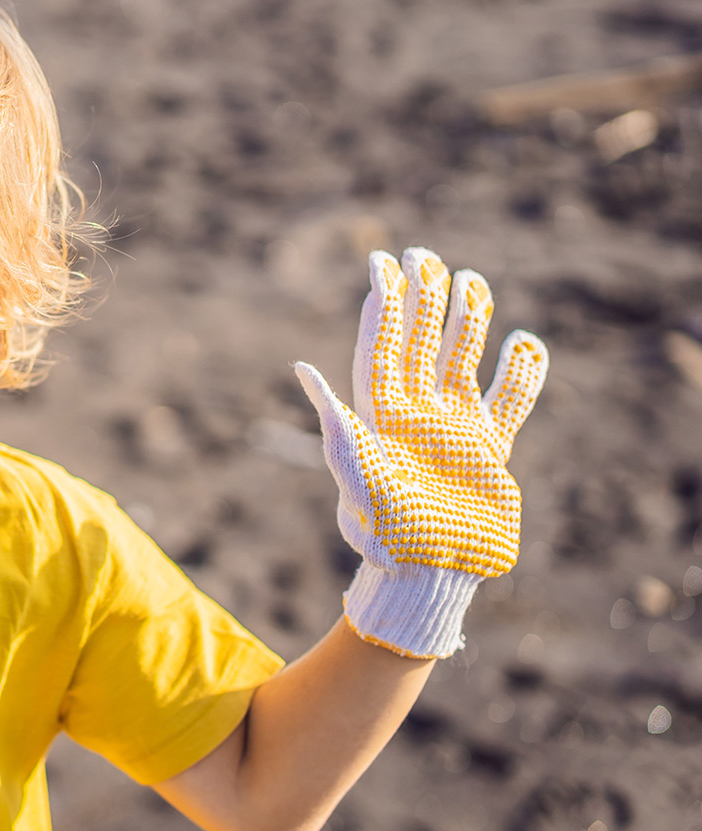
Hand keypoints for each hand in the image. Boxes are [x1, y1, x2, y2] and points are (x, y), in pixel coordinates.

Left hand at [293, 247, 547, 657]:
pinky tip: (528, 344)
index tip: (383, 264)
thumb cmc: (382, 532)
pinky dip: (522, 375)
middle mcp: (417, 416)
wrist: (425, 576)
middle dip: (423, 300)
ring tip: (471, 281)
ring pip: (462, 362)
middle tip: (424, 255)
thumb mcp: (353, 474)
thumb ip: (335, 423)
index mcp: (382, 416)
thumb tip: (302, 370)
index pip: (383, 347)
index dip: (383, 306)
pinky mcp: (488, 453)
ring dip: (467, 323)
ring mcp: (454, 430)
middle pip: (421, 344)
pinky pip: (509, 403)